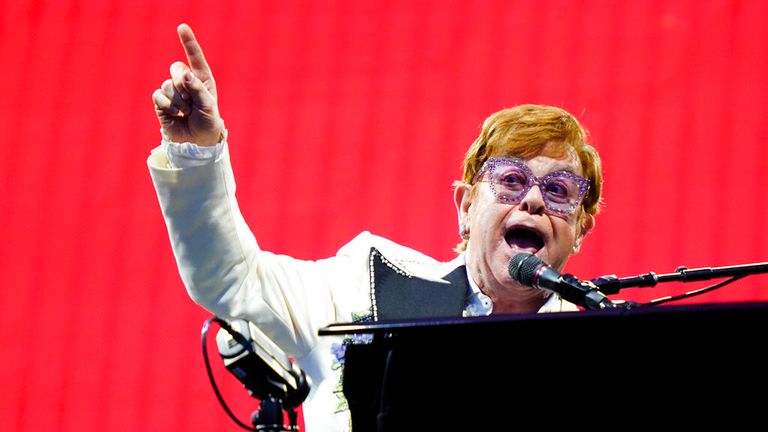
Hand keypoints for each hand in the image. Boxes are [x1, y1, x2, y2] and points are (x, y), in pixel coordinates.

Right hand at [152, 24, 222, 145]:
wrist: (196, 142)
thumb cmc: (207, 122)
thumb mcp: (208, 105)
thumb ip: (197, 88)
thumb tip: (185, 73)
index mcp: (201, 78)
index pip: (194, 57)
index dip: (188, 42)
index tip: (181, 27)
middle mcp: (186, 81)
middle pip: (176, 68)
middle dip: (183, 85)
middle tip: (192, 102)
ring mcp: (172, 91)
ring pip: (167, 84)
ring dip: (179, 101)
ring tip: (187, 112)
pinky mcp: (161, 101)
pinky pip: (159, 95)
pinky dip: (168, 106)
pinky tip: (176, 114)